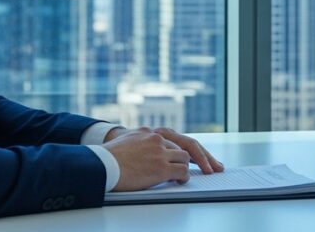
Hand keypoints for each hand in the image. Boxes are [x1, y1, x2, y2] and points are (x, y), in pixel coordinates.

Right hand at [105, 126, 223, 174]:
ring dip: (188, 169)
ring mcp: (160, 152)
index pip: (178, 138)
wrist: (99, 164)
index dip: (192, 148)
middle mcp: (158, 138)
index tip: (202, 156)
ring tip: (188, 178)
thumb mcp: (127, 141)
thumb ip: (142, 143)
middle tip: (215, 167)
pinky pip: (181, 172)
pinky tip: (181, 181)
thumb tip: (150, 153)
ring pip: (185, 159)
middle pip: (189, 145)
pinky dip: (184, 177)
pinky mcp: (160, 167)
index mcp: (151, 132)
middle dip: (204, 157)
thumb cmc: (108, 157)